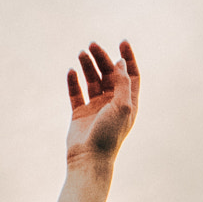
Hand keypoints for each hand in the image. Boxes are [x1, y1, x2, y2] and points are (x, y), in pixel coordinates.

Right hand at [65, 39, 138, 169]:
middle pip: (109, 74)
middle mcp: (113, 103)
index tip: (122, 42)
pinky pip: (76, 93)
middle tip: (92, 46)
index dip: (128, 58)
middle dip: (102, 58)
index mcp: (128, 102)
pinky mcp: (80, 113)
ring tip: (81, 54)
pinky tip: (71, 71)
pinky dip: (74, 82)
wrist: (89, 159)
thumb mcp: (122, 106)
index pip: (131, 75)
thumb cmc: (109, 136)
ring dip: (88, 67)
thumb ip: (122, 84)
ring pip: (92, 81)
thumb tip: (120, 63)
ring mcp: (96, 108)